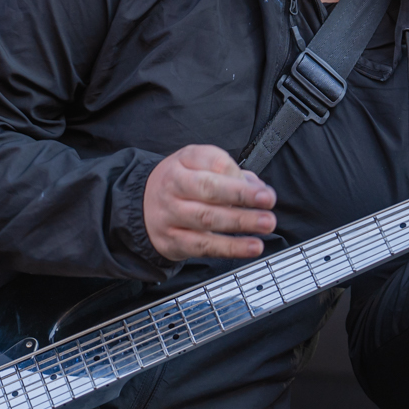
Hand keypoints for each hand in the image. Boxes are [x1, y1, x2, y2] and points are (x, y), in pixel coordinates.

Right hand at [144, 145, 277, 261]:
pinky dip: (230, 248)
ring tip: (266, 223)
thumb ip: (230, 172)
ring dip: (240, 222)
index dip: (237, 173)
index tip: (260, 186)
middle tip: (267, 200)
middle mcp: (173, 186)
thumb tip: (259, 188)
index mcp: (183, 161)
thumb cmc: (181, 183)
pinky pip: (203, 246)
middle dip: (241, 195)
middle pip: (208, 188)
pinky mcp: (173, 241)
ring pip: (206, 218)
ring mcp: (171, 215)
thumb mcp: (198, 164)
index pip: (211, 160)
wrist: (141, 206)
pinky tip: (251, 246)